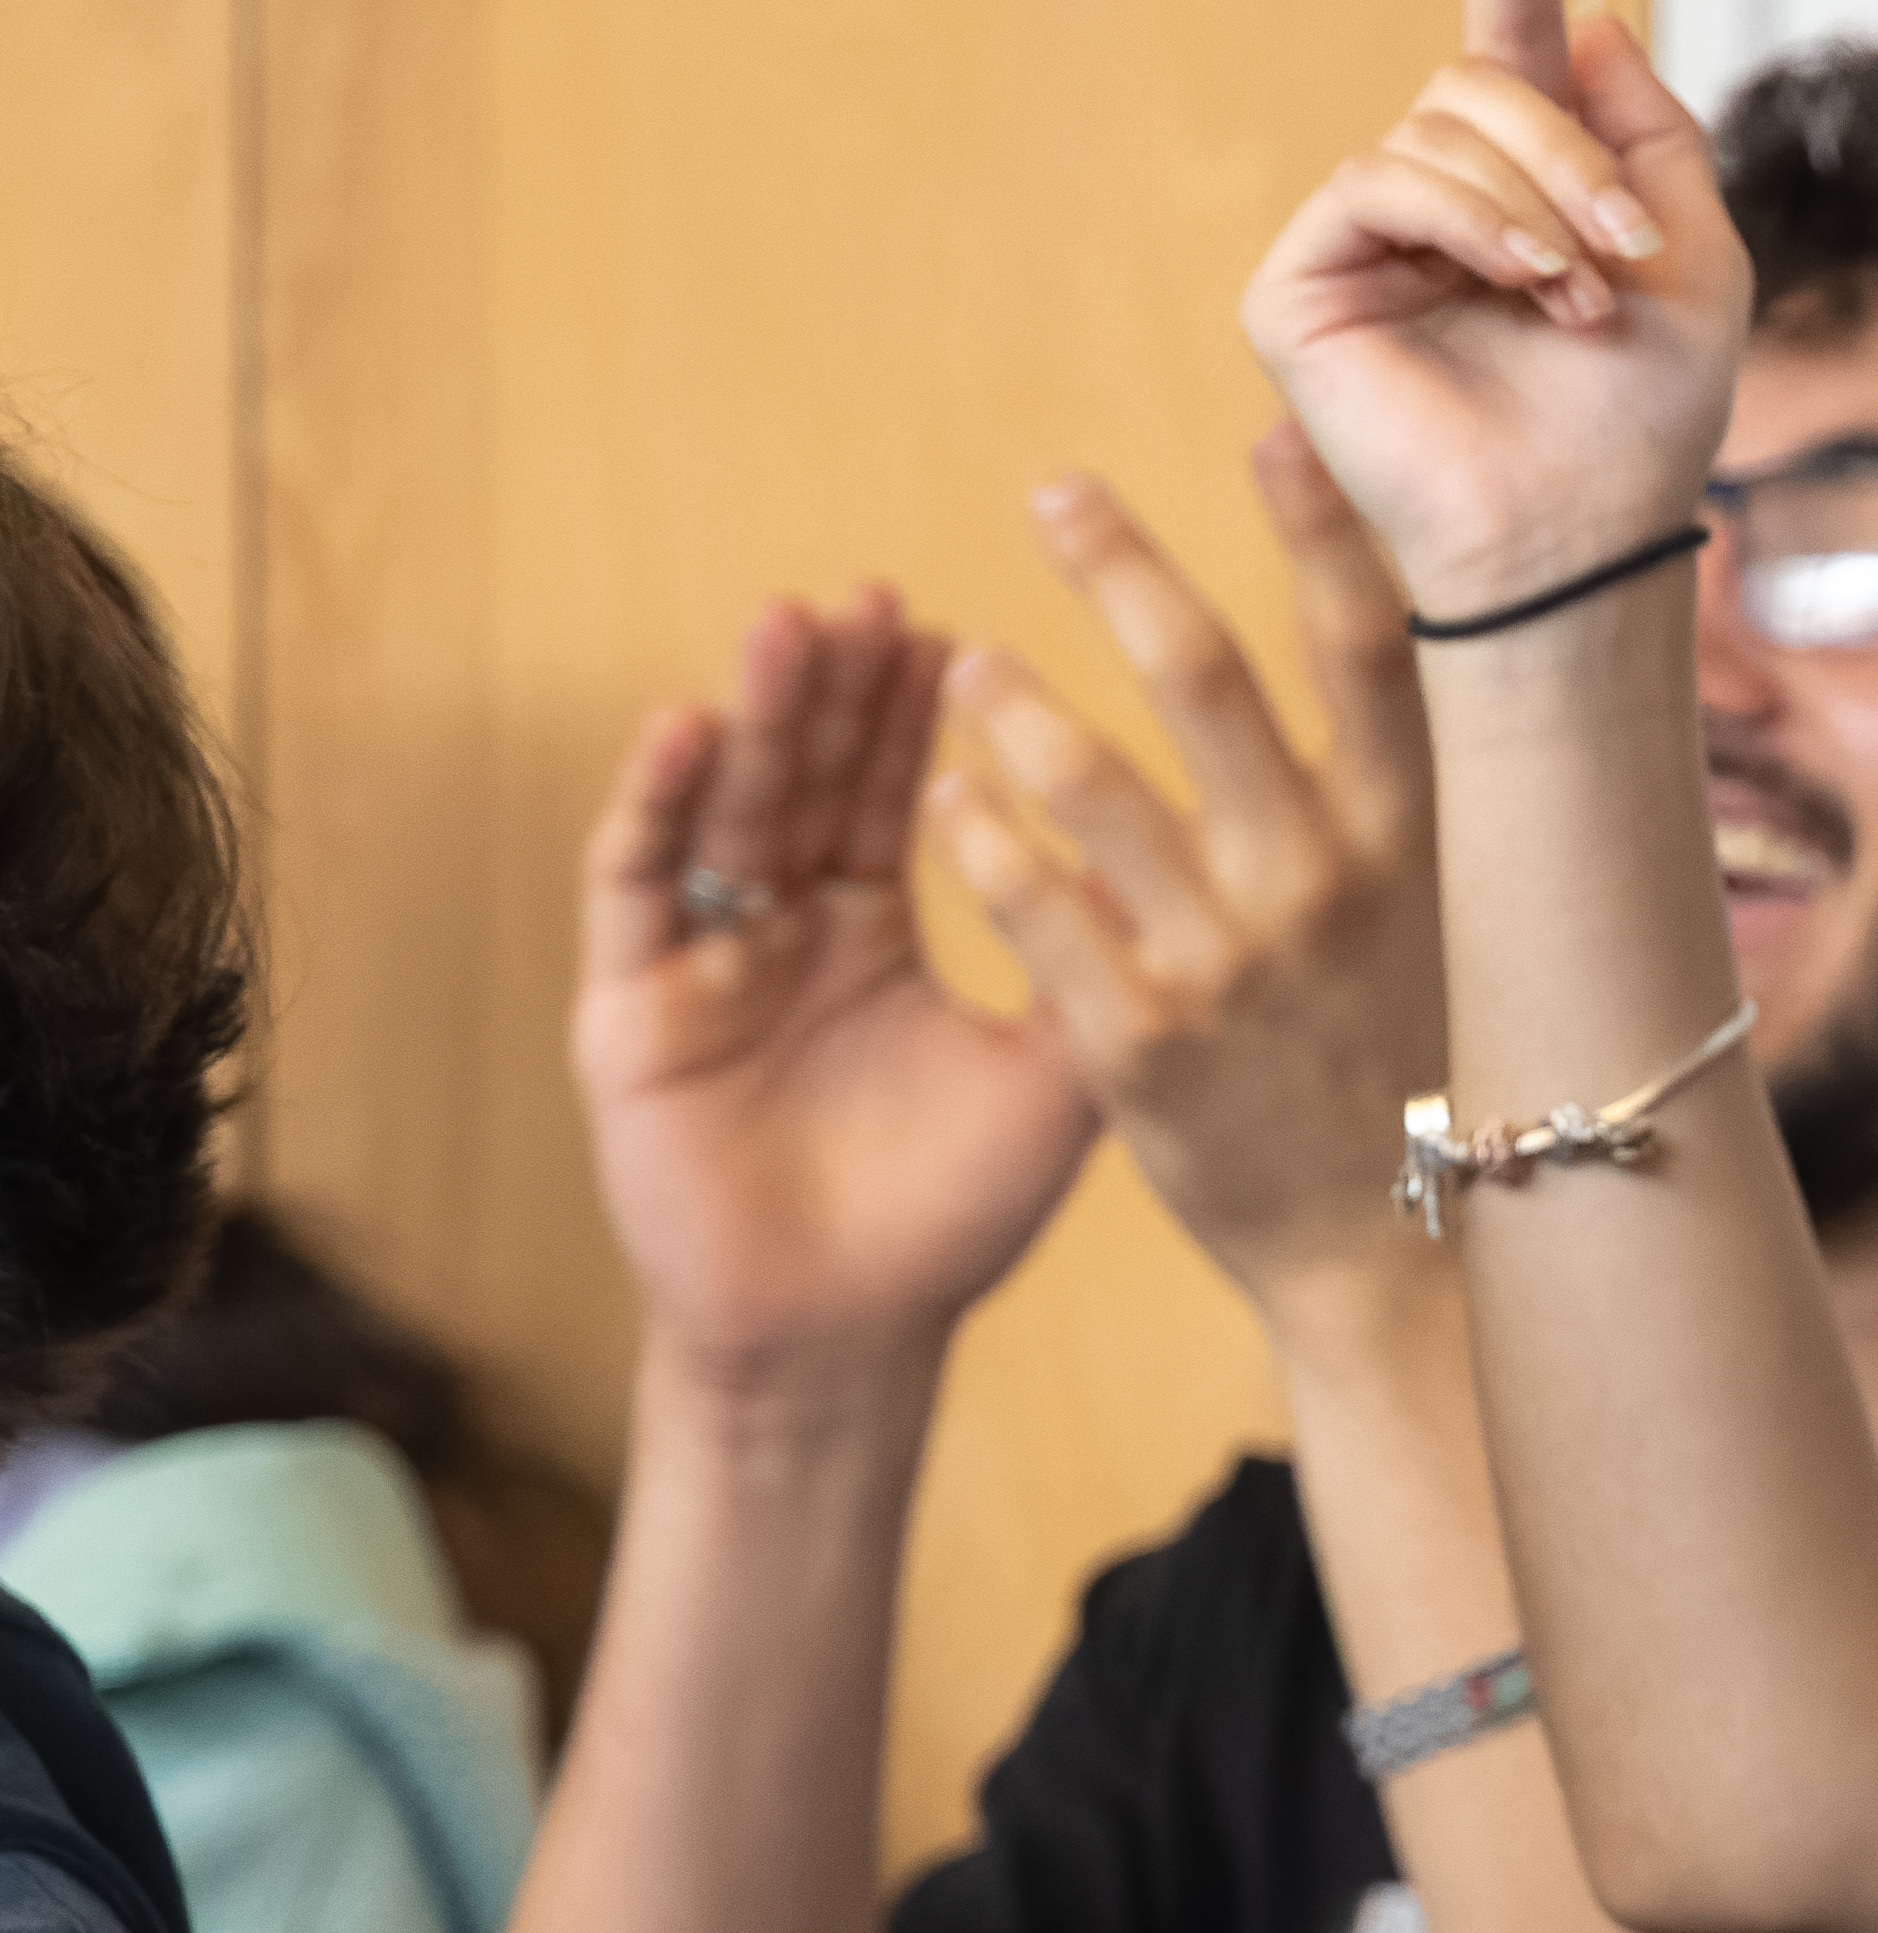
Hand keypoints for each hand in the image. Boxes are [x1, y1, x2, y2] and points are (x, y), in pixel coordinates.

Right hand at [566, 586, 1102, 1389]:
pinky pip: (633, 892)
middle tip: (867, 596)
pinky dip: (654, 809)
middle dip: (830, 690)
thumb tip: (1192, 860)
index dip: (906, 716)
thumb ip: (1095, 971)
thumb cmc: (947, 1219)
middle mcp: (780, 932)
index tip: (941, 626)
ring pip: (723, 813)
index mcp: (870, 935)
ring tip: (788, 622)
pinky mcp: (630, 1008)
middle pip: (804, 781)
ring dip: (752, 718)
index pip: (888, 796)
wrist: (845, 1337)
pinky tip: (683, 732)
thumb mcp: (1051, 1080)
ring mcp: (699, 963)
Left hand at [921, 435, 1452, 1330]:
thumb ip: (1449, 790)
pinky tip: (948, 795)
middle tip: (1053, 494)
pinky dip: (979, 832)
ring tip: (966, 665)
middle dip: (1118, 563)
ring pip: (1085, 778)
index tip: (1267, 425)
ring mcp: (1230, 958)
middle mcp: (1328, 878)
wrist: (1400, 1255)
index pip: (1374, 642)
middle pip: (1206, 674)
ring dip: (1013, 702)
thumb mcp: (1475, 918)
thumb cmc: (1437, 1060)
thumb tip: (1479, 640)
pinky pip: (1028, 900)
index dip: (1321, 525)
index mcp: (1425, 837)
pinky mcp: (1139, 1039)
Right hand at [1237, 0, 1740, 618]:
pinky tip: (1522, 292)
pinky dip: (1468, 226)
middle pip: (1481, 76)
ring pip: (1438, 126)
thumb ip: (1649, 123)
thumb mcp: (1700, 249)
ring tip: (1581, 300)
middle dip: (1571, 153)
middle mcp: (1435, 197)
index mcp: (1525, 180)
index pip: (1506, 24)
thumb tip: (1583, 8)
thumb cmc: (1649, 417)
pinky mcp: (1299, 284)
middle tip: (1624, 253)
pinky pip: (1381, 180)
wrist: (1594, 530)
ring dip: (1535, 205)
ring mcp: (1361, 237)